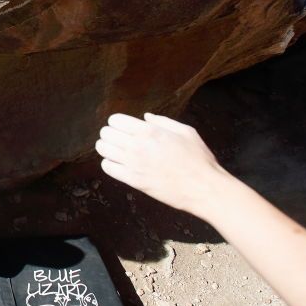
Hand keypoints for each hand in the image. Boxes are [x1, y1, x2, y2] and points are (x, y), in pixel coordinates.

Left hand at [95, 113, 228, 216]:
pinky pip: (107, 167)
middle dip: (111, 134)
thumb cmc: (198, 159)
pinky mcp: (133, 180)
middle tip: (120, 140)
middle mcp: (137, 145)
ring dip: (107, 148)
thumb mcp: (186, 132)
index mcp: (150, 131)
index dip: (118, 123)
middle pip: (106, 133)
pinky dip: (109, 164)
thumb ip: (163, 122)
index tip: (125, 129)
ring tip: (117, 152)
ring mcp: (133, 163)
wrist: (204, 188)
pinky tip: (119, 165)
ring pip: (102, 149)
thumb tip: (145, 117)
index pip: (115, 120)